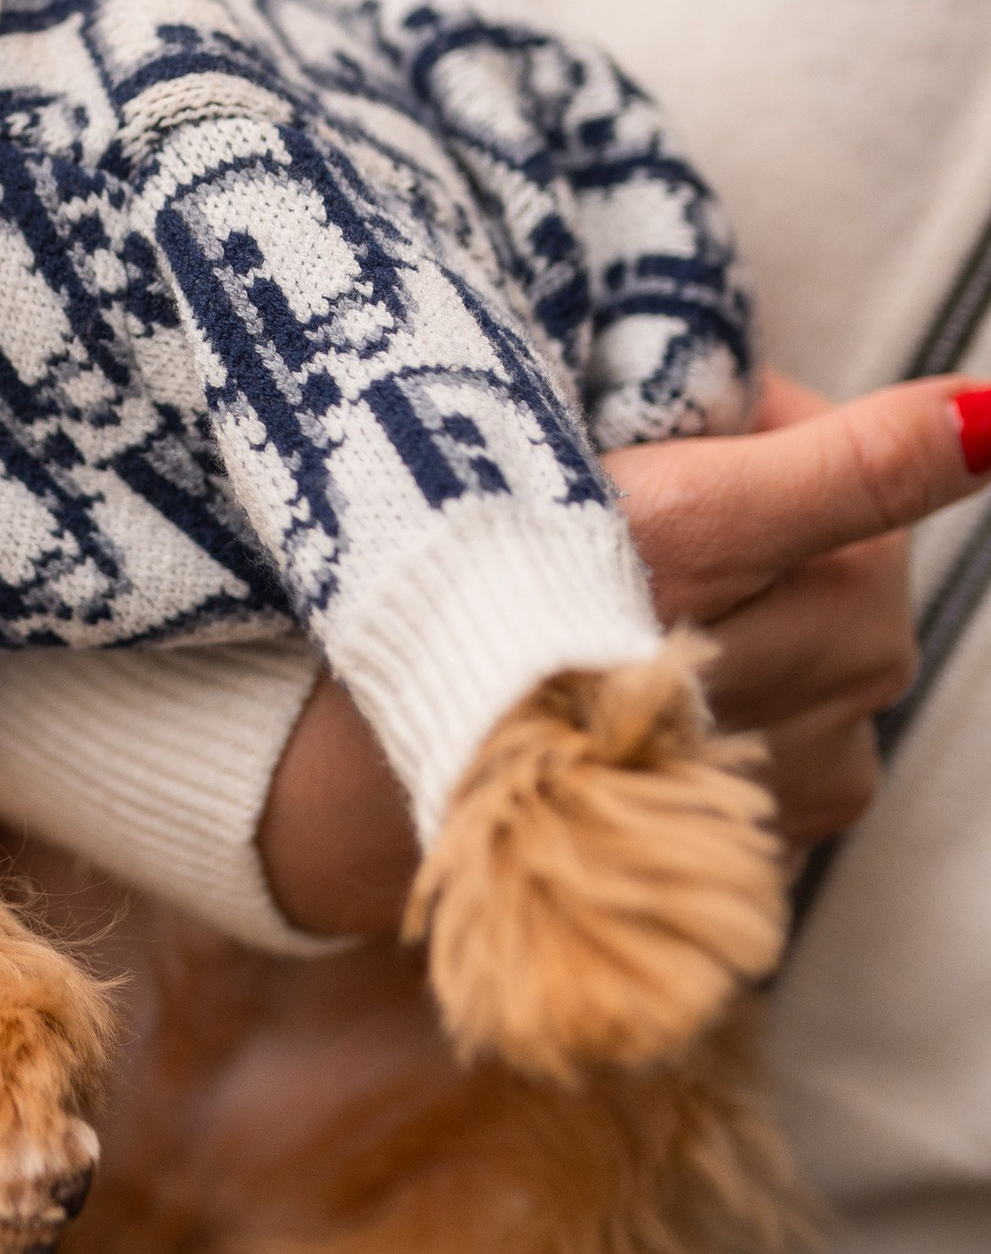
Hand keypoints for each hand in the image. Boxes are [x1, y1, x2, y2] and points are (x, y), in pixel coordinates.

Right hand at [256, 371, 990, 937]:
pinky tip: (613, 688)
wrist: (397, 788)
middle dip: (735, 515)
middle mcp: (854, 692)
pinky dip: (703, 694)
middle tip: (601, 516)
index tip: (630, 432)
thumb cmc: (519, 622)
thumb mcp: (684, 509)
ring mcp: (816, 773)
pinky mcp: (765, 835)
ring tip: (596, 609)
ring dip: (718, 603)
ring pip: (796, 632)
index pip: (832, 447)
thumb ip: (852, 461)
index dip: (730, 418)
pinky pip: (766, 724)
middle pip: (824, 546)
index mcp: (854, 602)